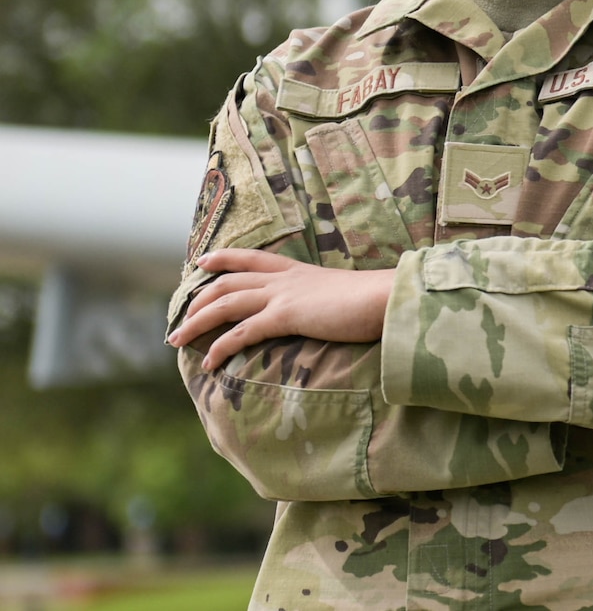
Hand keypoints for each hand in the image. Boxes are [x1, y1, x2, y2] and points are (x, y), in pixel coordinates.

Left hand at [168, 250, 394, 371]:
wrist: (387, 298)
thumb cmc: (375, 300)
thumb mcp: (346, 294)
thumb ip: (330, 299)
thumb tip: (334, 310)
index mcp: (299, 271)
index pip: (253, 258)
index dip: (224, 258)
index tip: (202, 262)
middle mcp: (286, 279)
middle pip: (229, 282)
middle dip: (199, 300)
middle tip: (180, 319)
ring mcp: (284, 295)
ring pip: (226, 304)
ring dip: (197, 323)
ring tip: (177, 340)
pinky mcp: (286, 316)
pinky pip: (242, 332)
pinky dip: (220, 347)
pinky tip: (208, 363)